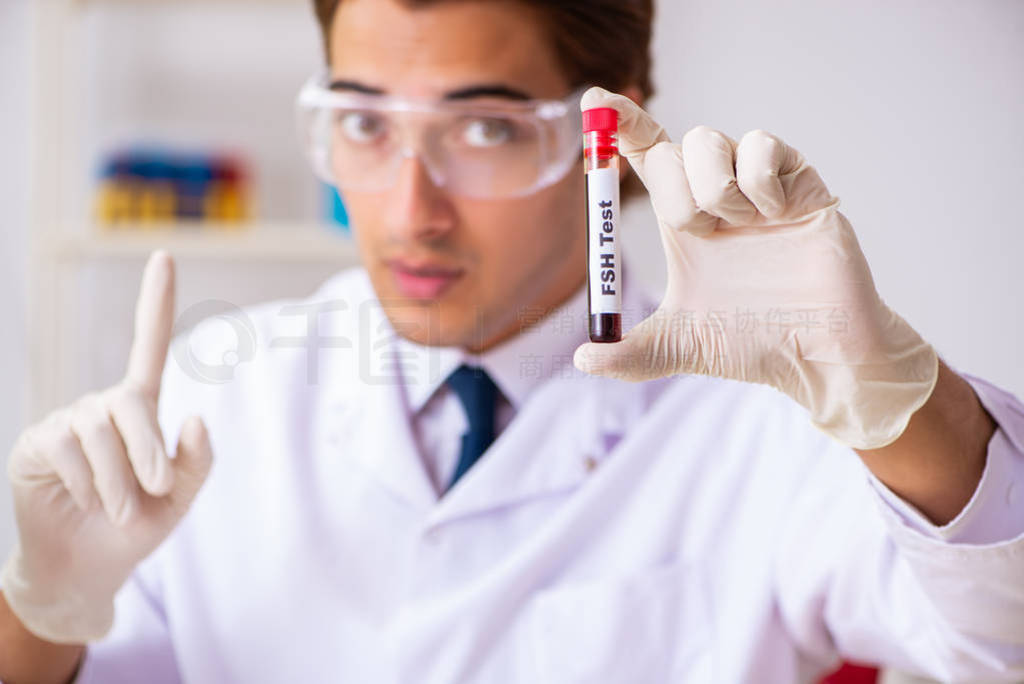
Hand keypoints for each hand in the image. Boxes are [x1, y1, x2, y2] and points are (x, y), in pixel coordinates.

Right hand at [1, 251, 212, 643]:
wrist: (88, 568)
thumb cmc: (136, 527)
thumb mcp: (179, 500)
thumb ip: (197, 462)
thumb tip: (195, 415)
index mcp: (141, 410)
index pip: (149, 346)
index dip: (155, 301)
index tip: (163, 255)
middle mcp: (102, 407)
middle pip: (129, 404)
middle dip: (146, 453)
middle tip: (151, 492)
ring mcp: (66, 422)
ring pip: (99, 432)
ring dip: (117, 480)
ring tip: (116, 509)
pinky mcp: (38, 443)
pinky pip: (67, 449)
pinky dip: (87, 483)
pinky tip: (84, 501)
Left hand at [573, 88, 937, 448]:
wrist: (817, 353)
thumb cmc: (753, 343)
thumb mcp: (676, 347)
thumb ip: (628, 355)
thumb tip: (582, 361)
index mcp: (684, 220)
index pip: (645, 157)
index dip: (620, 126)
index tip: (594, 101)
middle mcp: (716, 195)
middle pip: (670, 147)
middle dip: (672, 192)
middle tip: (700, 232)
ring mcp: (757, 185)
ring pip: (708, 141)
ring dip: (714, 190)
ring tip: (743, 230)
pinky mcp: (799, 181)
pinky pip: (762, 147)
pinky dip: (758, 183)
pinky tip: (777, 217)